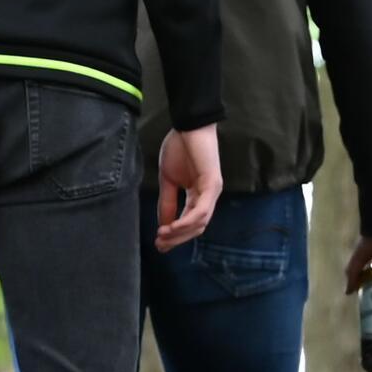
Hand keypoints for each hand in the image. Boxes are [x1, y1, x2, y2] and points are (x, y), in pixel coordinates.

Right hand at [156, 124, 223, 251]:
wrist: (188, 126)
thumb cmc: (179, 148)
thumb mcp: (168, 179)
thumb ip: (167, 202)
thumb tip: (163, 224)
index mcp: (198, 196)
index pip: (189, 222)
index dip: (175, 235)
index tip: (159, 244)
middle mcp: (208, 197)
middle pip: (196, 228)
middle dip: (177, 239)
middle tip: (160, 246)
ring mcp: (212, 192)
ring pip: (199, 222)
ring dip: (180, 232)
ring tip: (163, 236)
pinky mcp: (212, 185)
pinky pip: (201, 210)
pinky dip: (187, 221)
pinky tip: (173, 226)